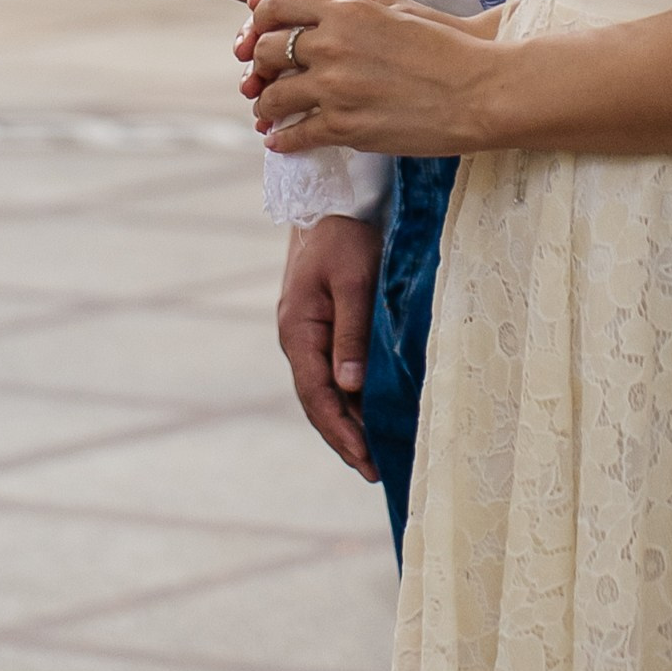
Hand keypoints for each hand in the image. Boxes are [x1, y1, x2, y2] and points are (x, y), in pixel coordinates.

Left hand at [239, 0, 496, 157]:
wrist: (479, 92)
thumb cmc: (445, 51)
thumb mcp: (394, 14)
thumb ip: (350, 14)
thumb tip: (318, 22)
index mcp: (346, 10)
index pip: (277, 5)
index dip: (259, 19)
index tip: (260, 31)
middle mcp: (332, 45)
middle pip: (266, 51)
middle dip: (259, 64)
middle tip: (264, 74)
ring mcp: (334, 89)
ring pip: (272, 97)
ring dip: (266, 105)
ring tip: (270, 111)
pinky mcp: (344, 127)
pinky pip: (294, 135)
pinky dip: (282, 140)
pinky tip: (282, 141)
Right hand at [277, 213, 382, 480]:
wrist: (329, 199)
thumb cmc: (344, 235)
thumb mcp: (353, 281)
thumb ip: (352, 334)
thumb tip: (350, 388)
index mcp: (298, 332)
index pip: (317, 397)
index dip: (341, 432)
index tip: (365, 460)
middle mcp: (297, 338)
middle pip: (318, 401)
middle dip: (344, 438)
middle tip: (375, 470)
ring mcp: (306, 333)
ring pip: (324, 389)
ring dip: (346, 421)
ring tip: (374, 453)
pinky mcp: (320, 324)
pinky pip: (331, 370)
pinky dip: (348, 396)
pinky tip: (367, 411)